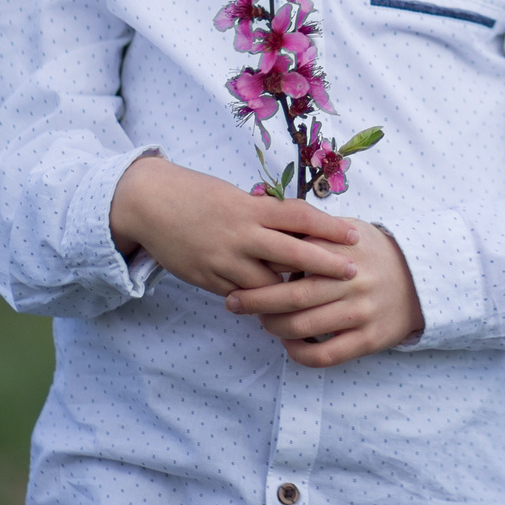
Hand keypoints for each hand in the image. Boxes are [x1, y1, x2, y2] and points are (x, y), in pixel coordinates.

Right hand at [109, 155, 358, 297]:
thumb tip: (298, 226)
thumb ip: (263, 213)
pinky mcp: (208, 279)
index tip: (355, 235)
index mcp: (251, 208)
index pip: (300, 217)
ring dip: (291, 293)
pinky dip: (259, 301)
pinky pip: (241, 295)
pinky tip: (276, 310)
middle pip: (293, 253)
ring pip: (268, 284)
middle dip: (325, 265)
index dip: (330, 227)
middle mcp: (241, 234)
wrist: (148, 203)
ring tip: (320, 301)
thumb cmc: (196, 194)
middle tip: (352, 274)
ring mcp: (224, 260)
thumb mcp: (235, 197)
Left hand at [223, 221, 423, 367]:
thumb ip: (314, 231)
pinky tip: (288, 345)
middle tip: (233, 302)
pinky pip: (324, 355)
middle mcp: (352, 281)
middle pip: (291, 296)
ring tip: (262, 321)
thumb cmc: (376, 253)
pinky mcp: (368, 340)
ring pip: (302, 327)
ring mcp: (361, 312)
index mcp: (343, 250)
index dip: (262, 264)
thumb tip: (269, 227)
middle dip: (254, 301)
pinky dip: (298, 353)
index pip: (292, 256)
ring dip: (273, 327)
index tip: (241, 267)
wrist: (423, 280)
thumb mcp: (350, 231)